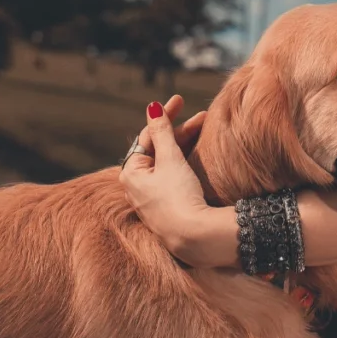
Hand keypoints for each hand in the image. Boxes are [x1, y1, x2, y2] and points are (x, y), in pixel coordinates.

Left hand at [119, 95, 212, 263]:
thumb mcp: (170, 160)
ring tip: (205, 129)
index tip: (180, 100)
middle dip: (182, 131)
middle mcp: (137, 186)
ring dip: (186, 144)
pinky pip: (175, 176)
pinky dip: (187, 160)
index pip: (148, 136)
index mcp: (131, 173)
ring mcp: (153, 197)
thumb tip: (152, 107)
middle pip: (159, 149)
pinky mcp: (168, 206)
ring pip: (169, 162)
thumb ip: (162, 132)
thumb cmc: (178, 197)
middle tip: (203, 117)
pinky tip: (199, 152)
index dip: (165, 116)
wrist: (194, 237)